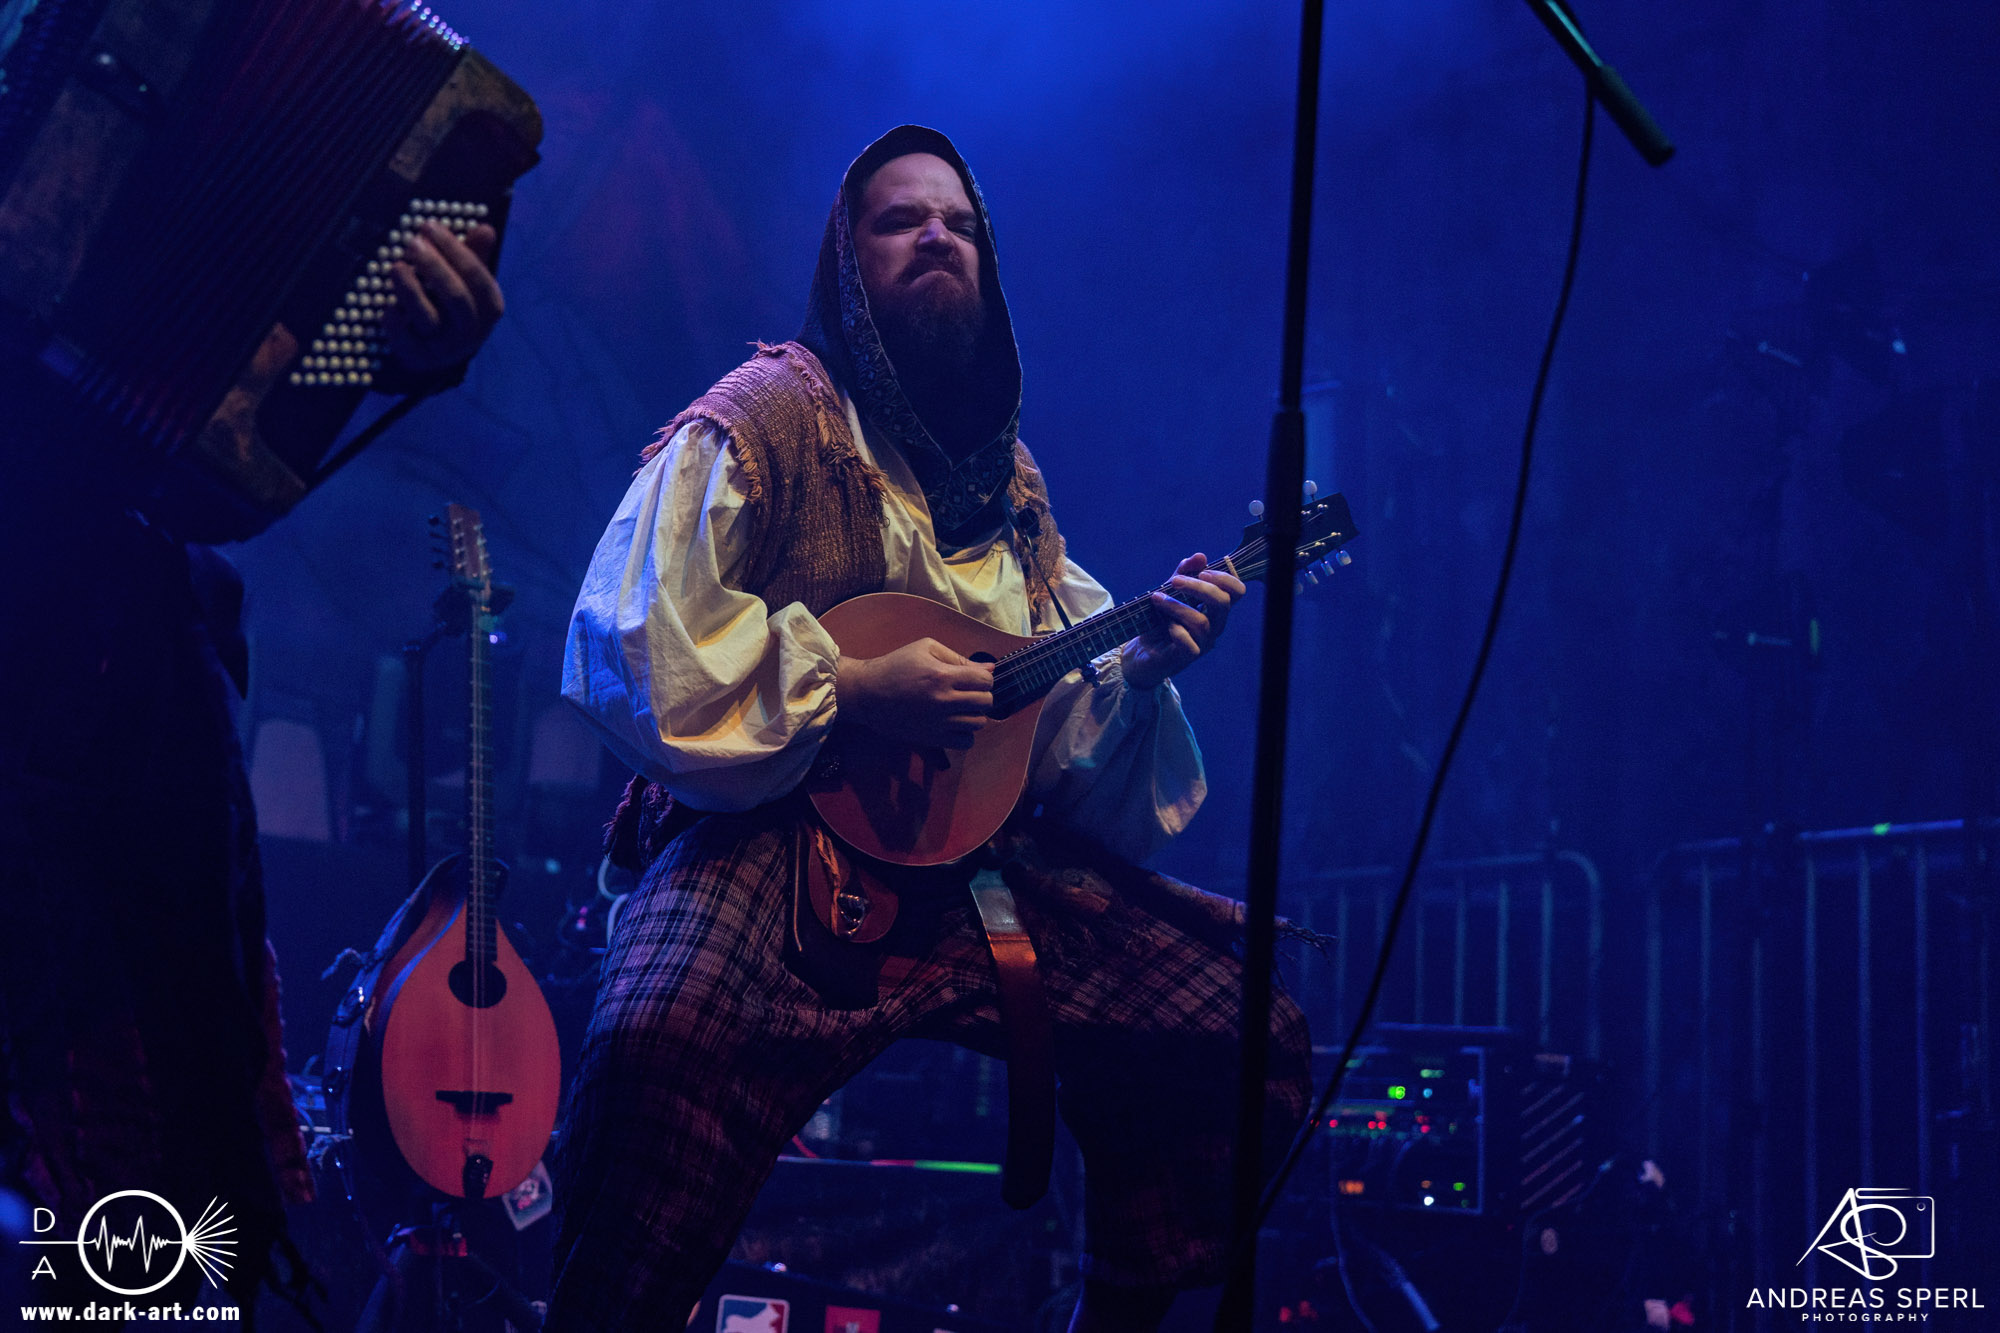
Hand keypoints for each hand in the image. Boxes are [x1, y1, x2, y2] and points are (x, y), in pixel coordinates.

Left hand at [381, 220, 504, 374]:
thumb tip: (485, 228)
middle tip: (412, 243)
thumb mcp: (466, 281)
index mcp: (489, 307)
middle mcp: (472, 330)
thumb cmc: (452, 305)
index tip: (429, 227)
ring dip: (411, 290)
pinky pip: (406, 342)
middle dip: (433, 267)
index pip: (477, 277)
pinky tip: (388, 307)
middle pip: (456, 298)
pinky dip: (396, 324)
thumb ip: (474, 255)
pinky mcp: (421, 359)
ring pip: (429, 319)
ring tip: (396, 267)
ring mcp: (446, 347)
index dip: (454, 250)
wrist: (439, 352)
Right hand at [836, 638, 993, 749]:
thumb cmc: (895, 666)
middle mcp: (943, 700)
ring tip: (961, 708)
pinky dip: (965, 734)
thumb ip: (958, 657)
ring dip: (974, 714)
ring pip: (978, 723)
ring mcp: (938, 722)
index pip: (985, 681)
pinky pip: (965, 742)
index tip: (974, 679)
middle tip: (969, 693)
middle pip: (986, 702)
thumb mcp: (925, 648)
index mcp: (942, 675)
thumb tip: (989, 669)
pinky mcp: (932, 738)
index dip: (984, 678)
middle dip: (982, 695)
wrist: (867, 693)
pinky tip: (955, 724)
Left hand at [1120, 553, 1244, 690]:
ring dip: (1176, 606)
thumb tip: (1200, 556)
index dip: (1225, 578)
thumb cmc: (1159, 620)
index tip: (1202, 571)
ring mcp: (1203, 642)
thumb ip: (1183, 573)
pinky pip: (1189, 644)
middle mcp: (1215, 625)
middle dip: (1197, 587)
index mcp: (1215, 608)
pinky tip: (1164, 625)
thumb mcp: (1169, 591)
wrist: (1141, 650)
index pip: (1237, 591)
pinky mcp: (1187, 657)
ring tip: (1156, 599)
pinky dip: (1175, 630)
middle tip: (1173, 581)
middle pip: (1222, 603)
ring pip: (1201, 622)